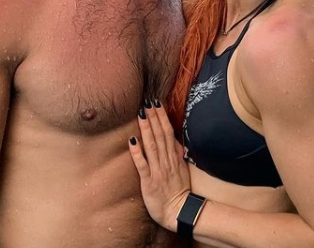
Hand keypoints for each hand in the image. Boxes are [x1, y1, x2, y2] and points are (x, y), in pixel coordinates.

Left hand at [129, 100, 190, 231]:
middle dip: (153, 117)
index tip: (156, 103)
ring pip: (151, 145)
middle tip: (147, 102)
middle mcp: (166, 160)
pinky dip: (137, 152)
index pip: (168, 132)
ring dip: (146, 129)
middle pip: (160, 135)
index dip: (162, 116)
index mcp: (174, 156)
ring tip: (141, 114)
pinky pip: (142, 164)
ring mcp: (158, 170)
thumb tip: (176, 140)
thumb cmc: (179, 190)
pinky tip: (132, 139)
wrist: (178, 212)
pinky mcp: (149, 181)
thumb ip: (178, 154)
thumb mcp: (182, 169)